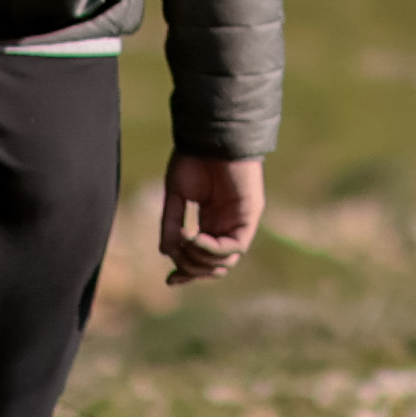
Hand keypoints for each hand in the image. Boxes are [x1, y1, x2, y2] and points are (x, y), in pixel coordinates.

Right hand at [155, 151, 263, 283]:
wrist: (208, 136)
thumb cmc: (192, 158)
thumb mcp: (176, 196)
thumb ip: (172, 225)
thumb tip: (166, 253)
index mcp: (211, 221)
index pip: (203, 257)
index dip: (188, 272)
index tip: (170, 280)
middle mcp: (226, 224)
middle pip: (214, 265)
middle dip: (192, 269)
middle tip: (176, 260)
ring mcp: (239, 221)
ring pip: (225, 261)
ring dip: (200, 259)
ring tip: (184, 242)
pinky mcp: (249, 216)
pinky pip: (234, 246)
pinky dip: (212, 248)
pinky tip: (194, 237)